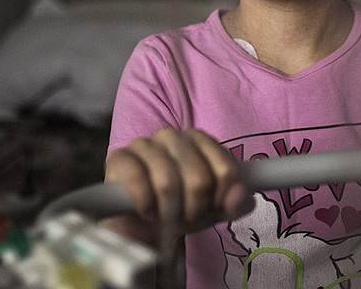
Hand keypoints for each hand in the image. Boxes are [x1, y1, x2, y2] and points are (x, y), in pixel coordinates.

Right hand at [104, 128, 254, 242]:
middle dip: (194, 210)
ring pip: (168, 183)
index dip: (221, 199)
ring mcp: (143, 144)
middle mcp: (171, 135)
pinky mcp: (118, 158)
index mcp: (198, 140)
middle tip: (186, 219)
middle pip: (199, 179)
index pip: (225, 170)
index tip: (212, 210)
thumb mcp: (214, 209)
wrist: (139, 224)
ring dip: (170, 212)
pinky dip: (146, 205)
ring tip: (165, 217)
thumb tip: (241, 196)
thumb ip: (234, 202)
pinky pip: (138, 182)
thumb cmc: (179, 210)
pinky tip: (146, 211)